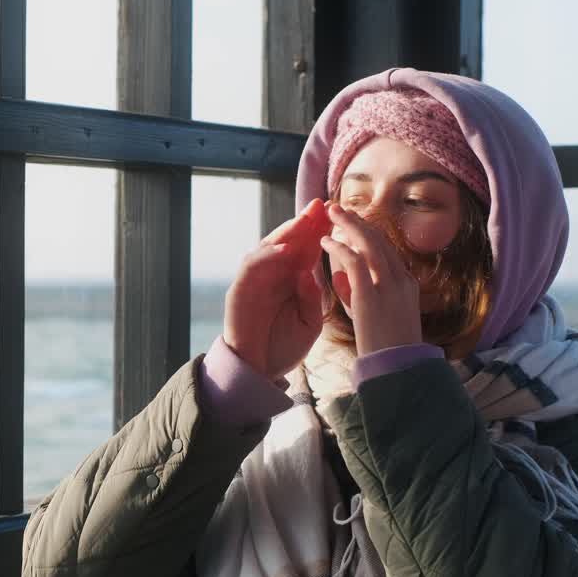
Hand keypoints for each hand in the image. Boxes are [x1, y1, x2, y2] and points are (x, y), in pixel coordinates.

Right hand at [223, 199, 331, 380]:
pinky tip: (285, 250)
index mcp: (293, 280)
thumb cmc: (284, 347)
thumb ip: (312, 300)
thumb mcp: (309, 323)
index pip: (307, 248)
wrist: (259, 371)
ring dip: (287, 232)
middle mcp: (274, 275)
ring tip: (305, 220)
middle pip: (289, 241)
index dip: (320, 231)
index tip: (337, 214)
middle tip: (322, 205)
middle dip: (305, 222)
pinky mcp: (240, 289)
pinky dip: (266, 256)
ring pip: (269, 246)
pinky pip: (251, 266)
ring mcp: (255, 280)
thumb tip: (309, 274)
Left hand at [320, 204, 422, 355]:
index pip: (387, 249)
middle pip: (380, 239)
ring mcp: (389, 285)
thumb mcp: (378, 316)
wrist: (398, 369)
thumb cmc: (387, 349)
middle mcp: (401, 280)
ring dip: (349, 224)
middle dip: (358, 221)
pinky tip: (325, 242)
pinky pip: (354, 261)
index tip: (352, 222)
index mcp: (407, 284)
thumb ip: (360, 293)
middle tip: (338, 208)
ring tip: (330, 214)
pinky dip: (339, 248)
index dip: (368, 232)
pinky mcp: (371, 295)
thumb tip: (341, 277)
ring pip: (369, 243)